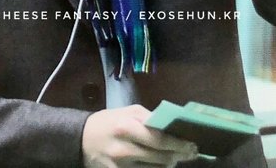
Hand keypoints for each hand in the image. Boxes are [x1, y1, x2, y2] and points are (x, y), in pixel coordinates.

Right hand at [82, 104, 197, 166]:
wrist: (82, 139)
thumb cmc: (109, 122)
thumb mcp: (127, 112)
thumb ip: (149, 118)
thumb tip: (172, 126)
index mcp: (127, 127)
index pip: (159, 139)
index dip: (179, 144)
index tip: (193, 145)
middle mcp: (124, 148)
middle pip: (161, 157)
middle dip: (179, 155)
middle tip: (190, 152)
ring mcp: (121, 166)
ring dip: (169, 164)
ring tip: (175, 157)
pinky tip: (160, 165)